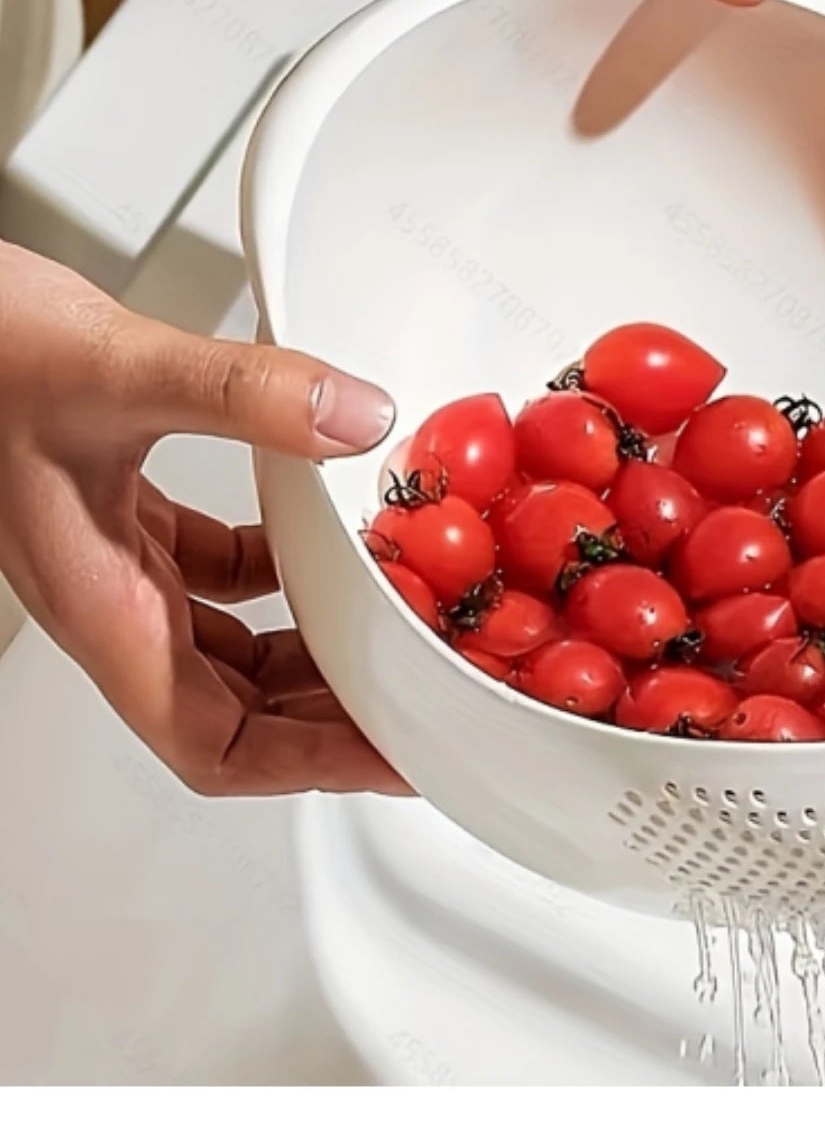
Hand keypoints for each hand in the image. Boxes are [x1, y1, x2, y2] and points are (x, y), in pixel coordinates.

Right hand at [0, 242, 407, 795]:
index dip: (305, 765)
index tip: (386, 757)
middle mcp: (107, 598)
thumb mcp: (117, 369)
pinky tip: (321, 541)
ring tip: (384, 636)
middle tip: (414, 702)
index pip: (212, 742)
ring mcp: (110, 559)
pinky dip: (274, 574)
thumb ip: (244, 394)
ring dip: (304, 653)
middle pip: (231, 709)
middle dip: (326, 719)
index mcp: (101, 605)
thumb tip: (354, 419)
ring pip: (222, 646)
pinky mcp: (117, 512)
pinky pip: (210, 573)